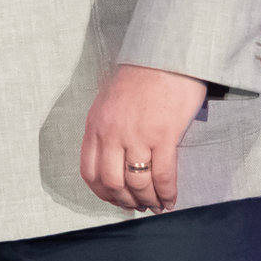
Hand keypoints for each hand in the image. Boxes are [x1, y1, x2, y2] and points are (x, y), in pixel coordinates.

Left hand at [79, 63, 208, 213]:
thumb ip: (108, 129)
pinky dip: (167, 193)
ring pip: (138, 183)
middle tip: (138, 207)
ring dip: (148, 201)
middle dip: (126, 202)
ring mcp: (136, 135)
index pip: (89, 172)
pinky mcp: (163, 135)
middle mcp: (111, 133)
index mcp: (95, 125)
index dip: (102, 193)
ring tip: (157, 206)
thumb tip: (115, 159)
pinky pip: (163, 175)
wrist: (166, 54)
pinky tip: (171, 200)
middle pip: (112, 183)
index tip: (115, 200)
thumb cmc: (141, 75)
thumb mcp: (110, 101)